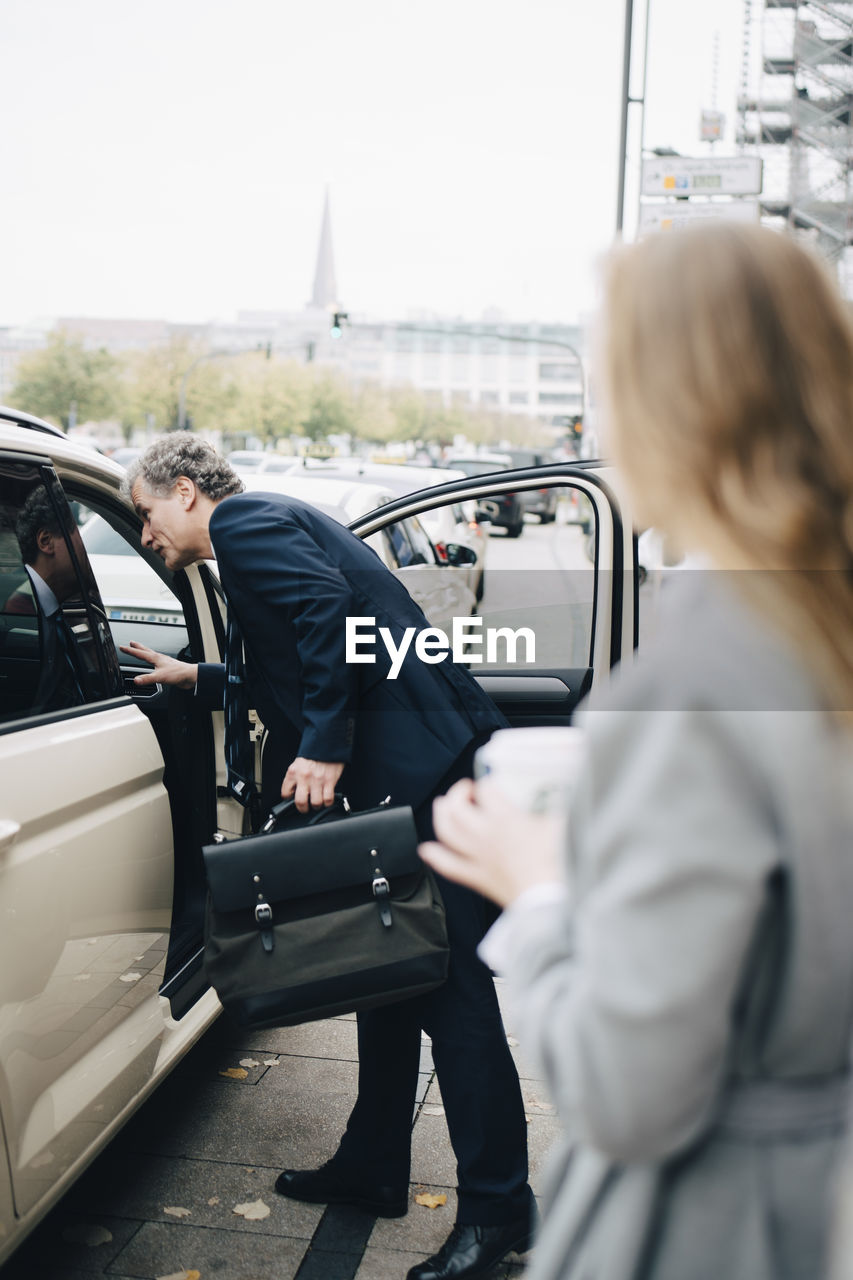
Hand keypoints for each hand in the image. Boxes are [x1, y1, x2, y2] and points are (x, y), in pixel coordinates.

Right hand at [119, 641, 197, 689]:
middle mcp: (159, 658)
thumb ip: (147, 679)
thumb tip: (136, 680)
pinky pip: (156, 663)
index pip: (139, 653)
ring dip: (144, 652)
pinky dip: (152, 661)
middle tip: (131, 642)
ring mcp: (163, 663)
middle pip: (146, 651)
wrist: (190, 676)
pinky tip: (154, 664)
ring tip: (141, 651)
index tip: (122, 647)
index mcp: (156, 658)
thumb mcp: (160, 677)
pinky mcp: (167, 668)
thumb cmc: (178, 673)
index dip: (130, 650)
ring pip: (151, 655)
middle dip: (137, 647)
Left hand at [281, 758, 344, 812]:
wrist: (327, 743)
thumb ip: (294, 777)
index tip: (293, 800)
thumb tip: (293, 792)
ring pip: (315, 803)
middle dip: (303, 808)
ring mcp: (317, 780)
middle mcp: (304, 777)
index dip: (289, 799)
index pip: (285, 793)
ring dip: (317, 806)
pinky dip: (328, 802)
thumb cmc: (313, 753)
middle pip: (300, 802)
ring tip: (318, 803)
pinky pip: (328, 799)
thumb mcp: (298, 764)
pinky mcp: (329, 781)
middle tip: (305, 808)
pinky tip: (327, 799)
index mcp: (293, 772)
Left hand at [419, 778, 564, 907]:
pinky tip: (426, 850)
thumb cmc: (558, 864)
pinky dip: (435, 857)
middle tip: (467, 789)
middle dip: (458, 792)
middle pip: (458, 807)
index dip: (489, 782)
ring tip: (442, 805)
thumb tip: (563, 789)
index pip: (487, 789)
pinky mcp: (478, 878)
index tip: (495, 783)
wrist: (550, 902)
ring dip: (440, 816)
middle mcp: (486, 836)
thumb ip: (560, 802)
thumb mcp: (563, 824)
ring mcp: (478, 858)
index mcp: (506, 819)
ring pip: (447, 832)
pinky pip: (449, 867)